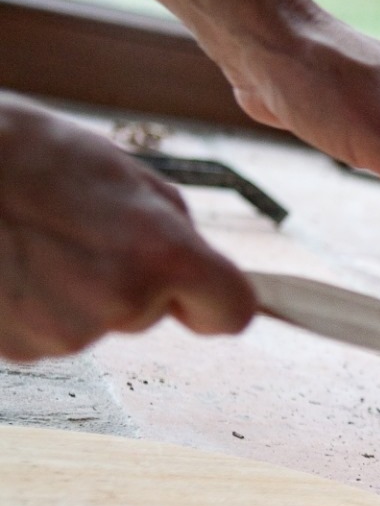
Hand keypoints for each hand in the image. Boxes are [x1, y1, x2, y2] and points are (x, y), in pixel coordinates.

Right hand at [0, 94, 255, 359]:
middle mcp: (122, 302)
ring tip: (36, 239)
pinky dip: (35, 304)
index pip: (232, 310)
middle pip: (153, 312)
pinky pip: (50, 330)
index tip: (201, 291)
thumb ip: (173, 226)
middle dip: (130, 277)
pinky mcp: (20, 350)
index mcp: (162, 255)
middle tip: (80, 229)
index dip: (217, 299)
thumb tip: (200, 267)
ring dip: (77, 290)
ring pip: (98, 321)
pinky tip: (11, 262)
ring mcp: (66, 333)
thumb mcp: (124, 173)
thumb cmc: (28, 155)